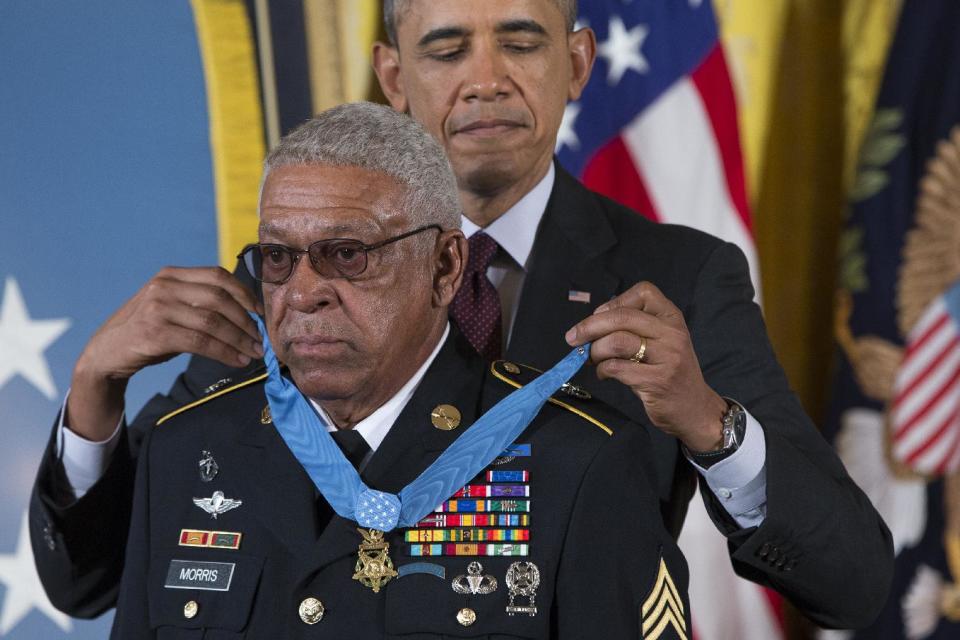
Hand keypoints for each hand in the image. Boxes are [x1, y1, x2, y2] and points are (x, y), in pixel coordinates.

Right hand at [67, 267, 263, 440]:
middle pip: (219, 299)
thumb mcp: (171, 307)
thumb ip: (199, 303)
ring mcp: (157, 308)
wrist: (106, 353)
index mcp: (170, 275)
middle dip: (245, 321)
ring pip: (213, 322)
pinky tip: (236, 360)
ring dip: (239, 340)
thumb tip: (247, 316)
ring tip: (254, 352)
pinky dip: (224, 352)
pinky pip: (201, 343)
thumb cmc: (147, 331)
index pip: (217, 276)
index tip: (260, 312)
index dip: (244, 293)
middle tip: (261, 339)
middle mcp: (163, 287)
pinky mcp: (155, 333)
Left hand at [564, 281, 726, 451]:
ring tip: (592, 359)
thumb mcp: (662, 341)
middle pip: (622, 317)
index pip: (643, 292)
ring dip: (595, 350)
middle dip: (590, 326)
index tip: (599, 316)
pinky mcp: (656, 381)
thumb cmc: (670, 371)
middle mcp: (672, 333)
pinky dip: (602, 370)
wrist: (694, 409)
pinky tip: (604, 374)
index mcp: (672, 317)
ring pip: (617, 341)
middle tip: (573, 338)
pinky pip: (617, 368)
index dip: (614, 302)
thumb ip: (635, 328)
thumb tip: (592, 324)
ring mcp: (667, 357)